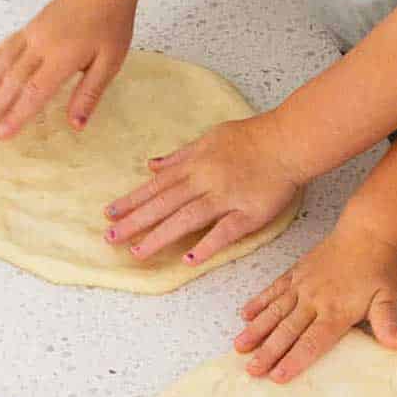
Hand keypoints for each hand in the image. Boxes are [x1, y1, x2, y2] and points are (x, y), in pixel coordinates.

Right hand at [0, 0, 134, 137]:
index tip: (0, 135)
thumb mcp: (111, 61)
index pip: (35, 92)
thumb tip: (76, 125)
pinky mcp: (27, 27)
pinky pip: (2, 47)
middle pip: (10, 82)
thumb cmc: (110, 24)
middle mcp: (40, 46)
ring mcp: (30, 35)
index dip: (17, 115)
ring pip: (0, 65)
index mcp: (62, 58)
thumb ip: (90, 93)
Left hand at [103, 113, 302, 266]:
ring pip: (187, 219)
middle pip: (164, 203)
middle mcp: (205, 180)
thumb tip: (152, 165)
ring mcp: (226, 197)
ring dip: (160, 235)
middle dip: (135, 221)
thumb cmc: (250, 137)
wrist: (287, 141)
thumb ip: (180, 155)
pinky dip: (207, 245)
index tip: (109, 214)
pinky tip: (189, 259)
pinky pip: (225, 231)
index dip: (132, 201)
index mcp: (195, 163)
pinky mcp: (248, 213)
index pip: (156, 186)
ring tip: (138, 252)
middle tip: (110, 238)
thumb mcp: (209, 137)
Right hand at [234, 220, 396, 382]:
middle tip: (251, 371)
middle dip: (268, 352)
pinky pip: (274, 290)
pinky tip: (245, 315)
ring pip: (275, 311)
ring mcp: (302, 285)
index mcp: (336, 310)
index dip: (294, 360)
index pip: (313, 341)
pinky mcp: (296, 272)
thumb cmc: (378, 267)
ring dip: (257, 330)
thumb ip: (387, 323)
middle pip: (288, 331)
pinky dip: (259, 302)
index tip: (277, 377)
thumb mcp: (388, 296)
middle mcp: (314, 299)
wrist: (367, 232)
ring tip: (239, 347)